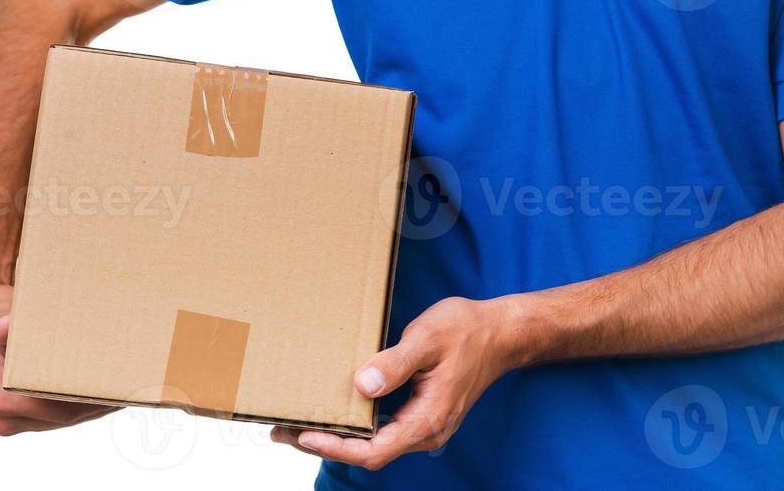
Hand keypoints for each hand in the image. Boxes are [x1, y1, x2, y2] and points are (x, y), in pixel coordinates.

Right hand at [0, 279, 114, 434]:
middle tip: (132, 385)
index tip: (118, 386)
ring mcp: (13, 420)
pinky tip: (107, 389)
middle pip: (66, 416)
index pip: (57, 408)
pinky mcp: (23, 416)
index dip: (91, 398)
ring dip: (95, 405)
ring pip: (66, 418)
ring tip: (127, 387)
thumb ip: (2, 321)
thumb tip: (4, 327)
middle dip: (100, 401)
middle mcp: (4, 417)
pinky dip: (83, 402)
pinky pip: (59, 414)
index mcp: (0, 400)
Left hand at [271, 296, 522, 470]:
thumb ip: (396, 364)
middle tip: (282, 429)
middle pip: (368, 452)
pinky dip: (354, 424)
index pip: (374, 451)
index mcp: (428, 419)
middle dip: (325, 444)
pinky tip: (335, 410)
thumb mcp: (428, 339)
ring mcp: (424, 425)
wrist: (501, 332)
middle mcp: (426, 430)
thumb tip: (362, 386)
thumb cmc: (467, 331)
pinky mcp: (421, 414)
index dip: (336, 448)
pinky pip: (383, 429)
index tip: (303, 434)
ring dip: (336, 435)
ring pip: (374, 442)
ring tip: (297, 421)